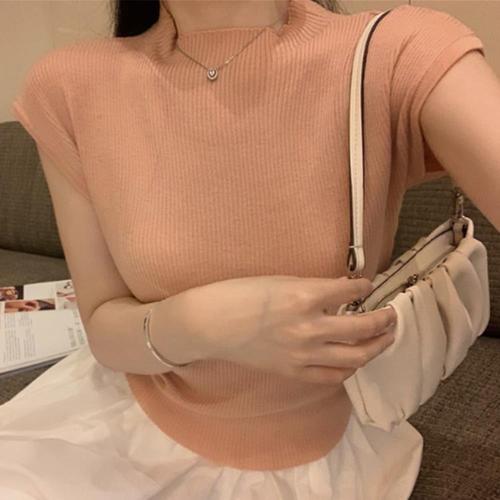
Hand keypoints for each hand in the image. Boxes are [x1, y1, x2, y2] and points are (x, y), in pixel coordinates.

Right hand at [168, 275, 397, 384]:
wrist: (211, 324)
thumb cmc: (239, 293)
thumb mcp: (280, 281)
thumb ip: (314, 288)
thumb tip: (341, 288)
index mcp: (305, 296)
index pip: (352, 290)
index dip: (366, 285)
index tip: (369, 284)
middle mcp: (311, 327)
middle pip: (363, 328)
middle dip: (384, 322)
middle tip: (392, 316)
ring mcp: (303, 354)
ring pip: (354, 356)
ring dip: (376, 347)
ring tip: (384, 339)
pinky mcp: (294, 372)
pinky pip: (331, 376)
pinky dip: (348, 368)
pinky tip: (353, 361)